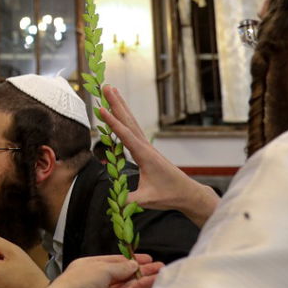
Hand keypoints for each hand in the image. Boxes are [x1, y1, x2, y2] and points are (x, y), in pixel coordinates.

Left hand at [44, 254, 163, 287]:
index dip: (131, 260)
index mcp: (90, 265)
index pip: (114, 261)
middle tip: (159, 266)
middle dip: (140, 269)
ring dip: (142, 279)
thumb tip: (134, 265)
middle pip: (122, 273)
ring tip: (161, 273)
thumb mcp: (101, 268)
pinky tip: (151, 282)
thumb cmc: (80, 280)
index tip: (148, 258)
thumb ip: (121, 268)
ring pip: (126, 285)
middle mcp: (97, 279)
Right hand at [97, 84, 219, 227]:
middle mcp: (145, 146)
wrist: (186, 192)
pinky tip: (120, 112)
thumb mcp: (147, 200)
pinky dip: (125, 118)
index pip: (125, 136)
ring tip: (112, 91)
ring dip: (121, 106)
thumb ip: (129, 199)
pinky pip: (133, 129)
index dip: (112, 122)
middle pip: (128, 120)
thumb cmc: (168, 195)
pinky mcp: (147, 149)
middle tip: (106, 86)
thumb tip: (112, 201)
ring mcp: (147, 146)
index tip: (101, 108)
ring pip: (131, 122)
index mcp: (145, 155)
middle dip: (116, 103)